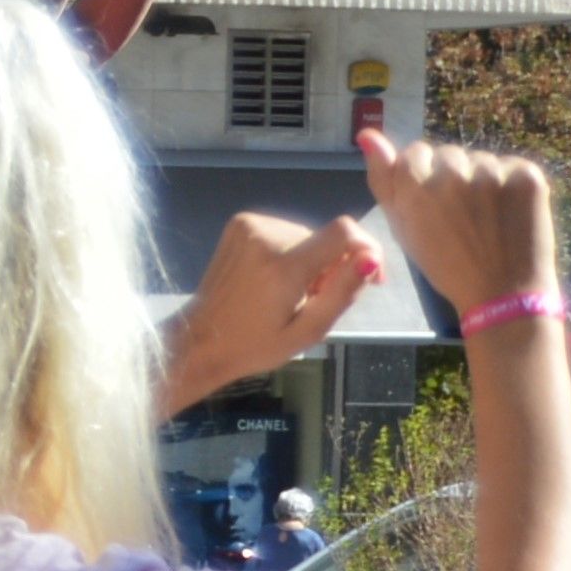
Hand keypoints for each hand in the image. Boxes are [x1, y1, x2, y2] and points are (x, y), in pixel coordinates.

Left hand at [157, 207, 377, 412]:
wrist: (199, 340)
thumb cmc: (255, 345)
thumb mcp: (308, 331)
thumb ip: (343, 292)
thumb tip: (371, 259)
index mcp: (283, 266)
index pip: (343, 231)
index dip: (366, 250)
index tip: (368, 276)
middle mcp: (265, 236)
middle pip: (325, 238)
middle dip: (333, 265)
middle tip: (317, 299)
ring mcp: (248, 226)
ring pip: (307, 236)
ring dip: (310, 261)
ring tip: (292, 293)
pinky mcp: (239, 224)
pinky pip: (285, 232)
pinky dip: (290, 253)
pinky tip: (275, 279)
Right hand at [362, 126, 563, 318]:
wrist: (502, 291)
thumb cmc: (445, 263)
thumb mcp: (401, 227)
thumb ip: (383, 179)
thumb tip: (367, 135)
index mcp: (416, 184)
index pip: (415, 152)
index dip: (422, 179)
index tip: (432, 206)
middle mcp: (454, 170)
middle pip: (448, 154)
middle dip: (451, 176)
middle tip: (460, 215)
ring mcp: (494, 171)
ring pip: (480, 160)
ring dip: (481, 180)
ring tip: (485, 216)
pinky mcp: (527, 175)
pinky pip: (510, 166)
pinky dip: (509, 185)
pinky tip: (507, 212)